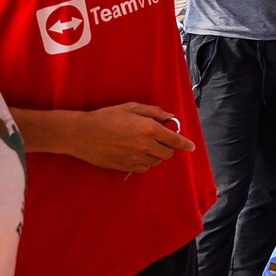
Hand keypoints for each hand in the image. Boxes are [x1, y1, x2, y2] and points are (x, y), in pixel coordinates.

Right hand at [72, 102, 194, 172]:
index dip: (185, 144)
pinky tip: (135, 153)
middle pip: (167, 153)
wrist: (83, 134)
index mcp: (149, 128)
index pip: (174, 139)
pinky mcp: (126, 167)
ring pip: (156, 161)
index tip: (191, 147)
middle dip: (166, 147)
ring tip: (143, 144)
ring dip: (155, 154)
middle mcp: (145, 145)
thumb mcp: (131, 107)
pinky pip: (144, 168)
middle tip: (157, 138)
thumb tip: (169, 117)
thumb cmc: (106, 117)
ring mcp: (136, 158)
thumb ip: (153, 112)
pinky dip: (144, 162)